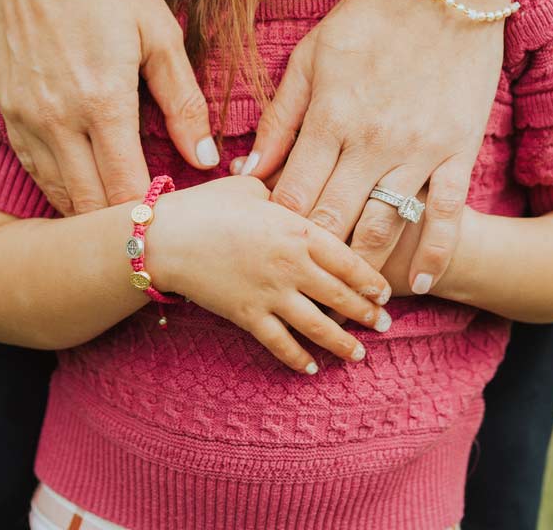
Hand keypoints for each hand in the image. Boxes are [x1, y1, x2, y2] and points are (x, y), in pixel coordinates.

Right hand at [0, 0, 215, 215]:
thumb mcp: (159, 30)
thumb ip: (183, 100)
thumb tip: (204, 158)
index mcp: (102, 103)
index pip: (129, 192)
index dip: (157, 213)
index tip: (184, 215)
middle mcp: (56, 121)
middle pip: (91, 208)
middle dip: (127, 223)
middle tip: (163, 222)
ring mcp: (24, 118)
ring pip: (58, 196)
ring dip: (93, 210)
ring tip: (130, 209)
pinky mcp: (4, 110)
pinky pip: (34, 169)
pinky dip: (62, 186)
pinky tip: (89, 181)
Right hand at [147, 175, 391, 373]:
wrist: (167, 238)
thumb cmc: (209, 205)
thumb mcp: (254, 186)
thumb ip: (283, 192)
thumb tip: (301, 183)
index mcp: (298, 230)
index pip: (347, 259)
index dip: (370, 279)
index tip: (385, 291)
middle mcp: (291, 265)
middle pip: (340, 295)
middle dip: (367, 314)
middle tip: (385, 325)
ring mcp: (270, 294)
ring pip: (317, 325)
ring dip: (342, 343)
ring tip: (360, 355)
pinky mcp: (247, 316)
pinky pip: (280, 343)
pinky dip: (298, 358)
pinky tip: (311, 368)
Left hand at [243, 0, 532, 293]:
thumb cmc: (372, 14)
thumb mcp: (312, 55)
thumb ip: (282, 115)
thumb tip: (249, 166)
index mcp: (330, 114)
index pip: (294, 193)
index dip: (277, 231)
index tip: (269, 253)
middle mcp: (371, 139)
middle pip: (333, 219)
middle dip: (312, 261)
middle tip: (301, 289)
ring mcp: (418, 147)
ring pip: (384, 226)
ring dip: (365, 270)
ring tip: (353, 300)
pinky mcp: (458, 148)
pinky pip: (446, 213)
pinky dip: (434, 252)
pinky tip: (421, 282)